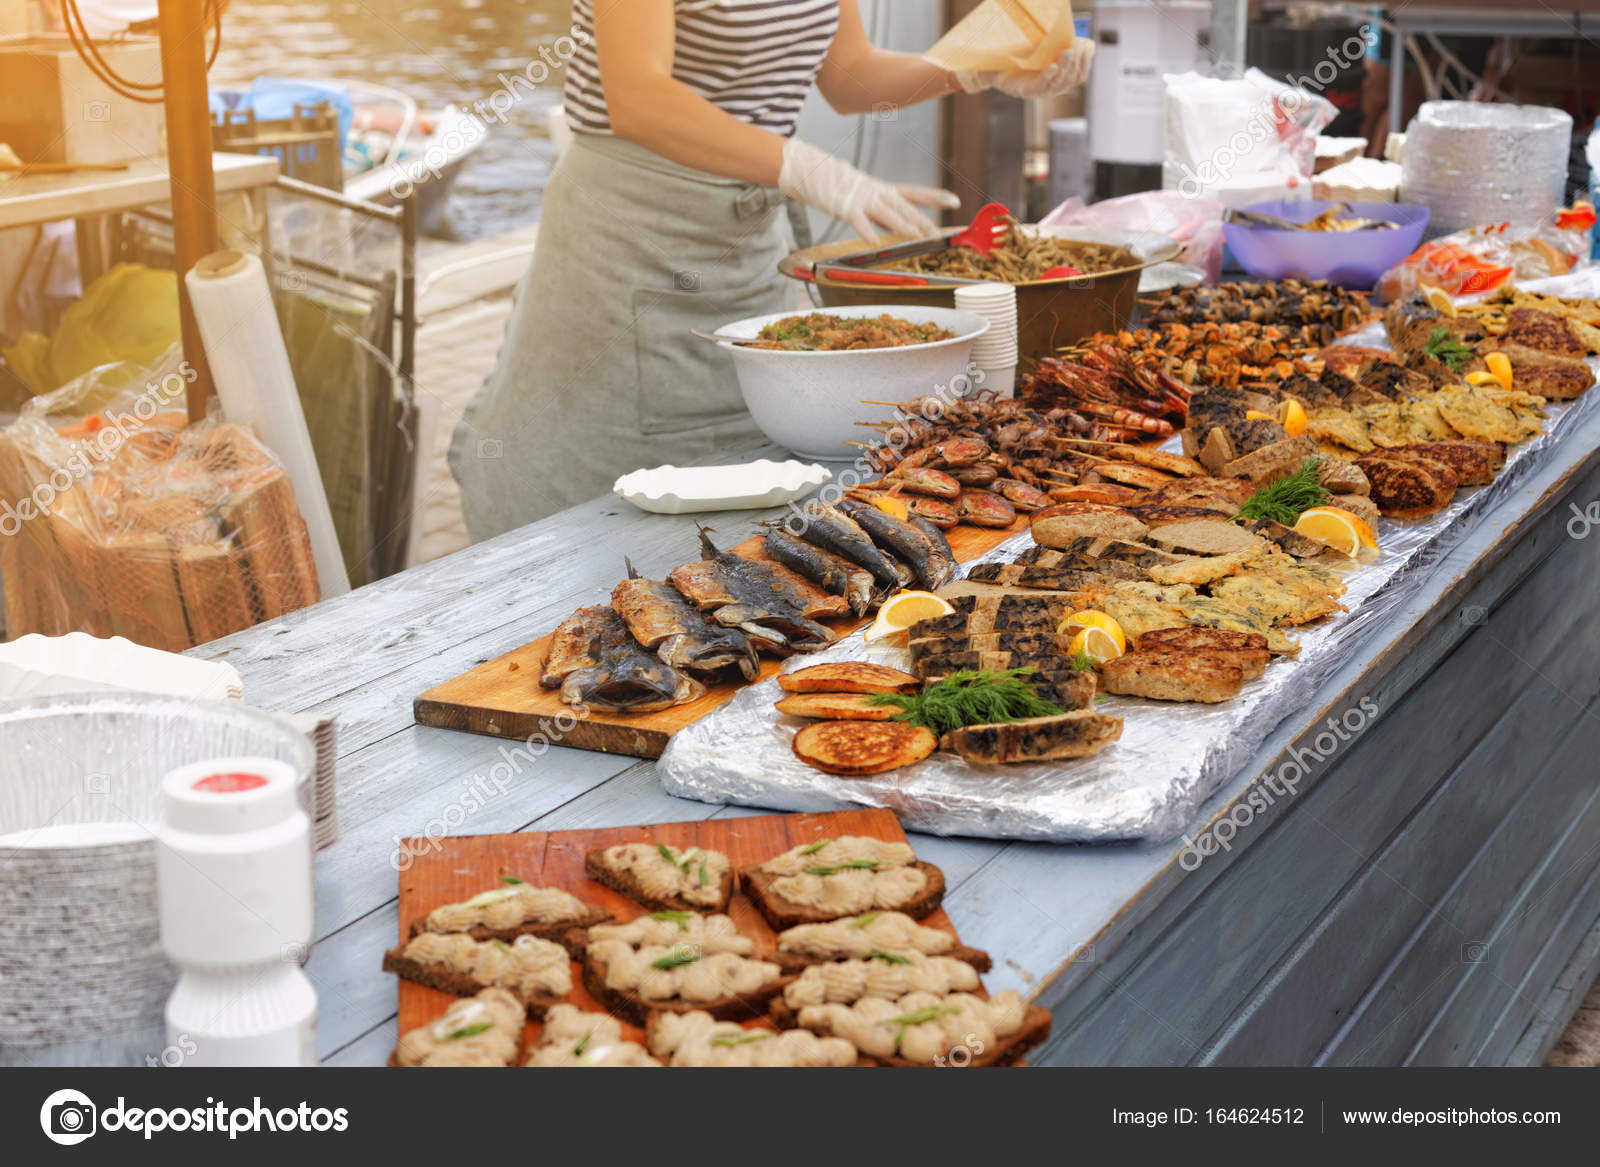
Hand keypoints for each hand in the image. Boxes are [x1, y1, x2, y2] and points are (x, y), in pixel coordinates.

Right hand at [778, 138, 959, 243]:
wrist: (810, 167)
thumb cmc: (836, 183)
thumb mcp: (864, 194)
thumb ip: (881, 209)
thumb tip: (898, 224)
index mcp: (882, 189)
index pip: (915, 193)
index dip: (936, 197)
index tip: (955, 201)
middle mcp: (876, 192)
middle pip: (904, 207)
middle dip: (922, 220)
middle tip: (937, 233)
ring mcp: (861, 198)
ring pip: (886, 213)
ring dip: (901, 226)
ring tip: (916, 236)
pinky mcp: (844, 206)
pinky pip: (857, 220)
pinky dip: (866, 231)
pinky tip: (874, 242)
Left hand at [957, 40, 1094, 99]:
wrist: (994, 64)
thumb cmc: (1021, 55)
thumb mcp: (1045, 49)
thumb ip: (1061, 45)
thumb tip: (1085, 39)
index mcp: (1059, 80)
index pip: (1079, 76)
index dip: (1086, 61)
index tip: (1088, 45)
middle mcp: (1051, 88)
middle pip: (1071, 79)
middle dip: (1077, 62)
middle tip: (1076, 46)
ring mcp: (1038, 92)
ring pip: (1058, 83)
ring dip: (1065, 66)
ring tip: (1068, 51)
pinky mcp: (1025, 91)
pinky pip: (1039, 86)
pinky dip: (1047, 77)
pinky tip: (1053, 67)